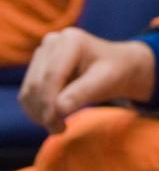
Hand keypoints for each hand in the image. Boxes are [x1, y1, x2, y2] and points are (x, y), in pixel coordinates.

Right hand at [19, 28, 155, 133]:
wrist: (117, 66)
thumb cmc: (115, 72)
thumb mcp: (106, 81)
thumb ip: (83, 93)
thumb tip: (59, 110)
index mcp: (72, 40)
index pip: (52, 75)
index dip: (50, 102)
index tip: (57, 126)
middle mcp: (53, 42)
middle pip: (37, 83)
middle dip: (44, 111)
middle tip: (58, 130)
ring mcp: (43, 53)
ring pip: (29, 90)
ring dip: (38, 113)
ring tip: (57, 127)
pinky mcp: (37, 66)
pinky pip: (28, 93)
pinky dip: (36, 109)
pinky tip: (51, 119)